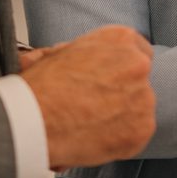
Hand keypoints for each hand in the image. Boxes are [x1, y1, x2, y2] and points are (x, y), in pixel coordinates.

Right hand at [20, 24, 155, 169]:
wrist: (33, 119)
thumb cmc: (40, 85)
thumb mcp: (61, 52)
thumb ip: (87, 54)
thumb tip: (88, 61)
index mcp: (120, 39)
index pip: (139, 52)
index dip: (122, 69)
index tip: (111, 81)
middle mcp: (138, 64)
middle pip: (139, 81)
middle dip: (122, 93)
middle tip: (95, 105)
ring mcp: (143, 97)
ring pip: (139, 108)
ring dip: (121, 116)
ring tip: (90, 123)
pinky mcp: (142, 128)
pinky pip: (137, 134)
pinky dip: (120, 139)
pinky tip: (96, 137)